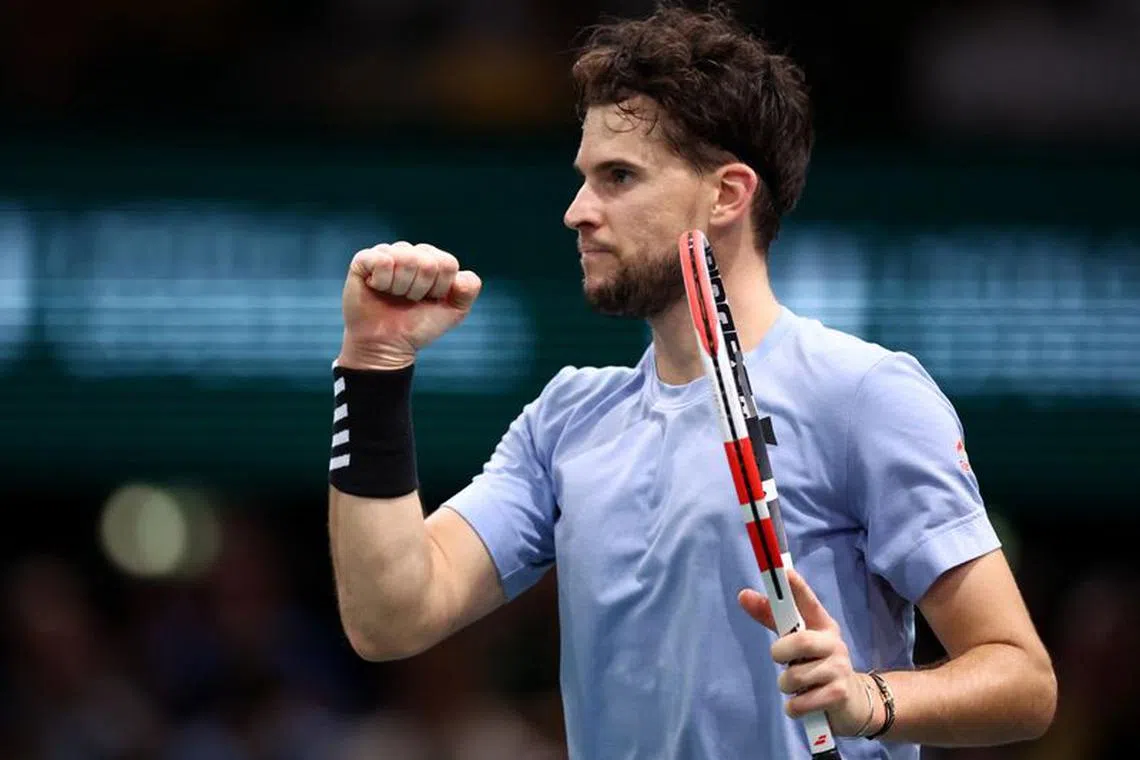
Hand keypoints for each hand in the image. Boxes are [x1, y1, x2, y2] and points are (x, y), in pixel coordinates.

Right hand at [338, 242, 481, 369]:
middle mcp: (410, 251)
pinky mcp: (364, 259)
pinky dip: (382, 282)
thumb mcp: (453, 312)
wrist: (387, 345)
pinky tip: (377, 288)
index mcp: (432, 259)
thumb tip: (461, 276)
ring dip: (401, 288)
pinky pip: (382, 261)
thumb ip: (468, 290)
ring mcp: (387, 253)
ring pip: (406, 260)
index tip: (429, 300)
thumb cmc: (418, 326)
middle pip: (428, 263)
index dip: (440, 289)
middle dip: (420, 290)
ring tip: (393, 296)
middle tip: (408, 300)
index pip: (447, 264)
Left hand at [738, 569, 872, 736]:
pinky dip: (794, 707)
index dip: (797, 588)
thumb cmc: (816, 664)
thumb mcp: (796, 640)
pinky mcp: (839, 695)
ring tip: (796, 686)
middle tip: (779, 658)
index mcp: (822, 625)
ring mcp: (839, 669)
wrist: (851, 701)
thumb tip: (743, 594)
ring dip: (786, 685)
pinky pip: (802, 702)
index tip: (784, 572)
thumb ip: (771, 618)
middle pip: (800, 641)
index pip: (809, 602)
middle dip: (781, 653)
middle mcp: (834, 643)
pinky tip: (802, 703)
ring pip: (795, 676)